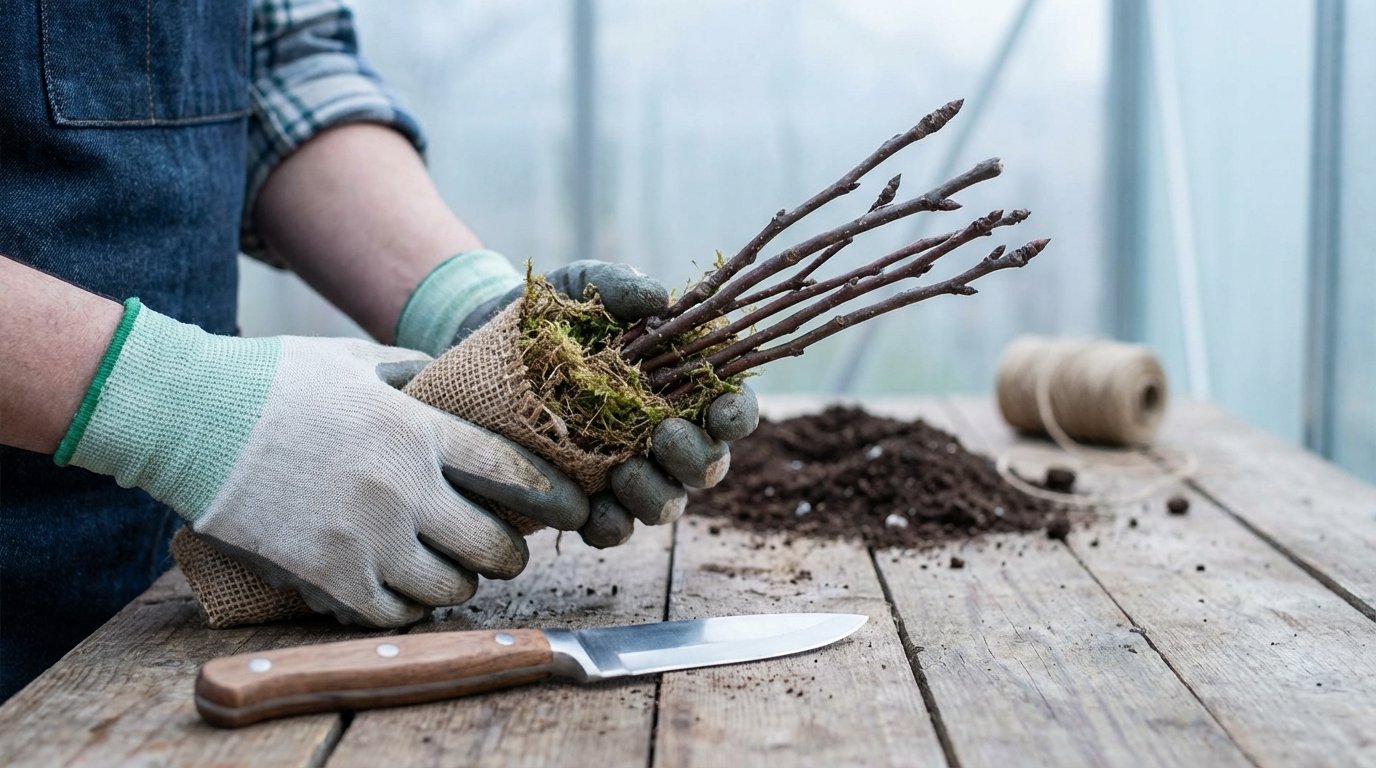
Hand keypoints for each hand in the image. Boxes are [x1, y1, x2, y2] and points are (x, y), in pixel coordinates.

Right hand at [59, 300, 588, 626]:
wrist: (187, 416)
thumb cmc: (268, 380)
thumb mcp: (351, 359)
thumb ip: (408, 372)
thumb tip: (442, 374)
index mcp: (418, 430)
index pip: (512, 472)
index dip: (552, 497)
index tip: (572, 510)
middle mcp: (405, 488)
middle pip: (491, 543)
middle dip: (510, 554)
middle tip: (506, 553)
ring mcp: (366, 537)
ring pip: (448, 587)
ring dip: (460, 585)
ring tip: (454, 575)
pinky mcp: (326, 575)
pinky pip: (391, 613)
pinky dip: (407, 610)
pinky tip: (406, 598)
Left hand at [450, 259, 760, 547]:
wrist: (495, 347)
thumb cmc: (559, 314)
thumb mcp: (585, 287)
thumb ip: (621, 288)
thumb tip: (658, 297)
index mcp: (687, 388)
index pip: (733, 409)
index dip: (738, 414)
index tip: (725, 412)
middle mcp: (670, 438)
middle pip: (708, 465)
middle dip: (695, 457)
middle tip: (666, 435)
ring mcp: (634, 474)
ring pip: (667, 504)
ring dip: (655, 494)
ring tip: (624, 472)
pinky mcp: (592, 500)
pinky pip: (613, 528)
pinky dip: (608, 524)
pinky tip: (591, 509)